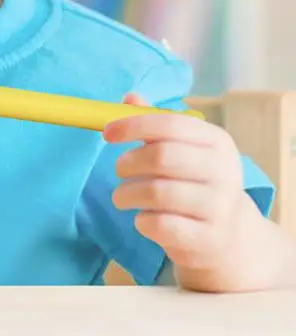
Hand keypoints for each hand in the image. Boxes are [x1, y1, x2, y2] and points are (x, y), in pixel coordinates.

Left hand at [104, 93, 265, 291]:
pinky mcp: (210, 239)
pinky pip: (162, 225)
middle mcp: (224, 172)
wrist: (230, 236)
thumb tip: (130, 98)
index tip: (107, 133)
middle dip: (129, 162)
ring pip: (158, 192)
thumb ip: (155, 122)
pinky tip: (142, 218)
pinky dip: (142, 220)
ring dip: (128, 193)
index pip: (170, 124)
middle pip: (162, 157)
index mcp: (217, 141)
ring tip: (122, 196)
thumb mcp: (182, 148)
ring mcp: (220, 207)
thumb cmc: (195, 182)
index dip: (134, 125)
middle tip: (119, 169)